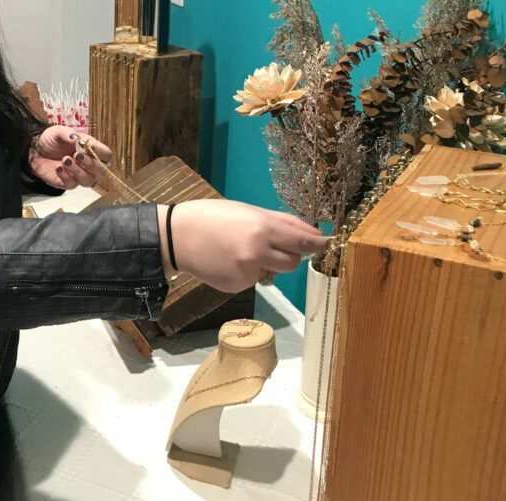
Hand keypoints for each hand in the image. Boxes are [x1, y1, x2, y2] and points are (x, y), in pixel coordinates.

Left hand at [29, 125, 113, 189]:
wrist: (34, 150)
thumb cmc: (50, 140)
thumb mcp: (58, 131)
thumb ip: (68, 134)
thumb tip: (77, 139)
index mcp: (90, 150)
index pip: (106, 155)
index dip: (102, 153)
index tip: (91, 148)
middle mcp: (87, 164)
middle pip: (100, 170)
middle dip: (91, 164)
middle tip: (77, 155)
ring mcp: (78, 175)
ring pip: (88, 180)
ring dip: (78, 171)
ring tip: (65, 160)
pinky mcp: (67, 183)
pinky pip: (72, 185)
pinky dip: (65, 176)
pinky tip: (58, 168)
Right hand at [158, 200, 327, 292]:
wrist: (176, 237)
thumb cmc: (213, 217)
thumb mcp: (249, 211)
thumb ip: (282, 222)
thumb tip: (313, 234)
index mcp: (262, 229)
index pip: (302, 241)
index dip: (318, 244)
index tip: (328, 245)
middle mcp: (257, 253)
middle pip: (293, 262)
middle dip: (288, 255)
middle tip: (270, 244)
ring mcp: (247, 273)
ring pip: (274, 272)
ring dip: (267, 264)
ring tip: (242, 251)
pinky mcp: (237, 286)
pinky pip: (255, 280)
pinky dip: (248, 272)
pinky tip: (230, 261)